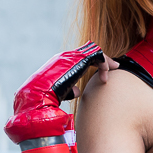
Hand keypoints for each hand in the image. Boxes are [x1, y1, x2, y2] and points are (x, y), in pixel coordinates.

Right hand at [4, 43, 118, 144]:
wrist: (39, 100)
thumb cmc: (45, 101)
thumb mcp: (59, 94)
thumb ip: (69, 90)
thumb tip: (78, 92)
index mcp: (60, 64)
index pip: (81, 58)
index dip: (94, 63)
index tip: (104, 74)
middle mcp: (65, 58)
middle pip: (89, 52)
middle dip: (103, 59)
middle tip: (114, 67)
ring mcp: (70, 57)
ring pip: (94, 52)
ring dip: (105, 62)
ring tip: (111, 71)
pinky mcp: (76, 60)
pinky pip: (96, 55)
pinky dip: (103, 63)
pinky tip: (105, 75)